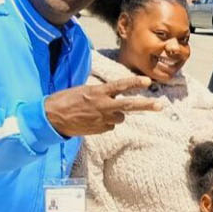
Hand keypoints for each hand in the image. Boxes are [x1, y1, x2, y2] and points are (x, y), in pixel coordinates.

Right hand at [44, 76, 165, 136]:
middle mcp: (102, 106)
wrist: (52, 118)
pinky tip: (93, 119)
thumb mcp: (84, 90)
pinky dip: (106, 122)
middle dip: (146, 105)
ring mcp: (102, 119)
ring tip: (100, 111)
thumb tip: (115, 96)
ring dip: (116, 114)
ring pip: (120, 117)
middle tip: (160, 105)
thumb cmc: (66, 100)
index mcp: (97, 92)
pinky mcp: (100, 130)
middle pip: (129, 106)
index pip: (119, 86)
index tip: (148, 81)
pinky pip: (111, 125)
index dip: (134, 83)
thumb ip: (102, 93)